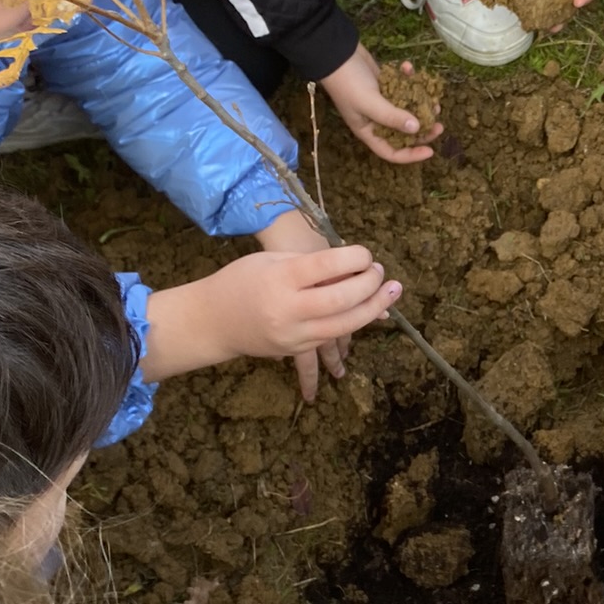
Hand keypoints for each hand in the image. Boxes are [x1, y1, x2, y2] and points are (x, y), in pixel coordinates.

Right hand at [255, 208, 390, 399]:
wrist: (213, 320)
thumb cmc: (242, 280)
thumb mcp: (271, 261)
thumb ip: (311, 265)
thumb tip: (352, 267)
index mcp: (281, 278)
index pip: (327, 266)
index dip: (354, 258)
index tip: (366, 254)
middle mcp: (287, 308)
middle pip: (341, 299)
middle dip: (369, 285)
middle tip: (381, 272)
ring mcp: (292, 333)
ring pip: (344, 326)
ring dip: (373, 309)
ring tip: (391, 292)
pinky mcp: (295, 349)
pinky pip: (332, 338)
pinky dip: (353, 323)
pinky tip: (369, 311)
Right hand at [320, 43, 436, 165]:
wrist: (336, 52)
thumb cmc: (348, 82)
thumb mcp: (370, 102)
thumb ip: (392, 117)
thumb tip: (417, 128)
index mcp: (368, 131)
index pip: (391, 152)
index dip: (411, 155)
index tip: (431, 151)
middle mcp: (376, 119)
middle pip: (403, 132)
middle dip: (423, 129)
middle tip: (439, 124)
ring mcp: (381, 101)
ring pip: (407, 109)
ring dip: (421, 105)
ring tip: (434, 101)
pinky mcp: (385, 84)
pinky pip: (402, 87)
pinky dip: (408, 78)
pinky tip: (409, 67)